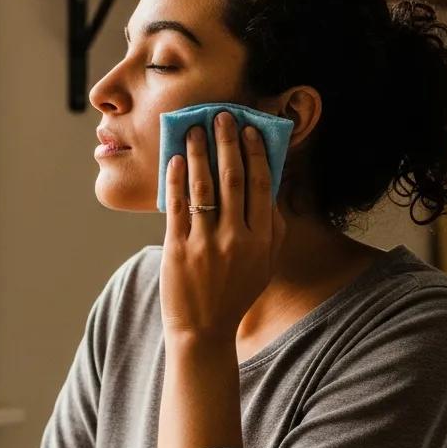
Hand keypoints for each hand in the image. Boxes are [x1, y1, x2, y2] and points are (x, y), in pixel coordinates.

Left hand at [160, 110, 285, 343]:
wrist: (204, 331)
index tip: (248, 130)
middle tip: (220, 116)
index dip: (254, 154)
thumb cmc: (235, 294)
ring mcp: (205, 245)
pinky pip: (178, 206)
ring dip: (198, 154)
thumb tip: (268, 187)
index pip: (260, 186)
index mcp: (262, 241)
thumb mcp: (265, 265)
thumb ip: (272, 228)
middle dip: (226, 143)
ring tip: (194, 130)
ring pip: (203, 187)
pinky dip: (176, 180)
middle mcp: (236, 240)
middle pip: (232, 179)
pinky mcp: (178, 250)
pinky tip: (174, 160)